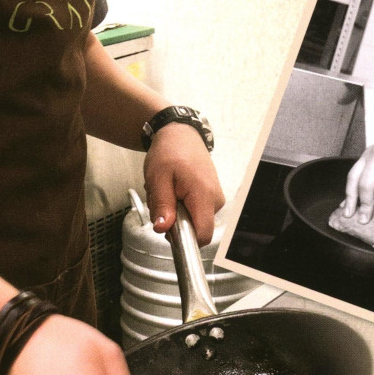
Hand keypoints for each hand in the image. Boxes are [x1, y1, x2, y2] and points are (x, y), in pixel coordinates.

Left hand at [144, 122, 223, 244]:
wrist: (181, 134)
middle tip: (161, 200)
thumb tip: (163, 228)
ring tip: (168, 191)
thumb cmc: (170, 151)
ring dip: (175, 213)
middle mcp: (215, 200)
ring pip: (192, 222)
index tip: (167, 228)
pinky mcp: (211, 197)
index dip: (183, 239)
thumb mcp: (158, 178)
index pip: (202, 235)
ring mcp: (215, 199)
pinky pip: (195, 212)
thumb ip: (162, 205)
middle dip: (173, 222)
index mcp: (204, 195)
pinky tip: (174, 191)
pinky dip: (180, 206)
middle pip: (194, 230)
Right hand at [341, 134, 373, 221]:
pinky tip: (346, 201)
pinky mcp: (362, 156)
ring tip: (348, 213)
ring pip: (353, 178)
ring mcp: (366, 154)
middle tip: (363, 220)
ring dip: (350, 198)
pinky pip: (352, 173)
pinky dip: (349, 188)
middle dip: (363, 205)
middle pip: (365, 184)